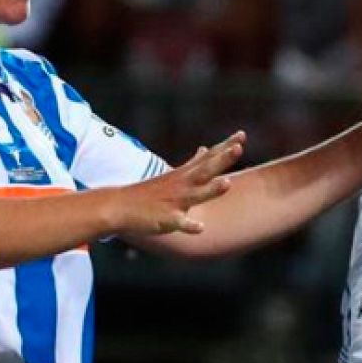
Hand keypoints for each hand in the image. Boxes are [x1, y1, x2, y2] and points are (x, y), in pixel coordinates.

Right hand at [111, 132, 245, 235]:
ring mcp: (174, 202)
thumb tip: (205, 148)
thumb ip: (193, 163)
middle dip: (222, 160)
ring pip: (196, 195)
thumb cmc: (150, 191)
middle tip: (239, 148)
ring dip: (211, 190)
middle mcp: (182, 185)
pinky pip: (179, 223)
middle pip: (206, 170)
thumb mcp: (174, 174)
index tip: (242, 135)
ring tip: (228, 183)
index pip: (209, 157)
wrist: (119, 206)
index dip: (226, 147)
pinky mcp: (166, 219)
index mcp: (185, 175)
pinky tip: (200, 227)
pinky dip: (189, 225)